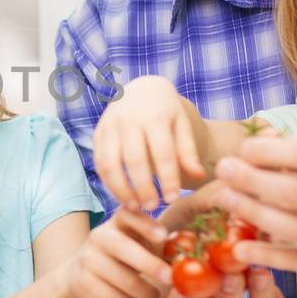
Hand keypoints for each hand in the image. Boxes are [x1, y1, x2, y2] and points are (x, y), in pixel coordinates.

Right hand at [67, 208, 171, 297]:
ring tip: (154, 296)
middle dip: (149, 264)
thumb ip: (159, 244)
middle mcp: (99, 235)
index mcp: (117, 222)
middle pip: (123, 248)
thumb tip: (186, 250)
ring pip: (122, 278)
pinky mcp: (83, 281)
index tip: (163, 236)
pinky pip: (114, 297)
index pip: (128, 215)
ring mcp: (88, 258)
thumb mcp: (138, 244)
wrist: (81, 275)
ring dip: (145, 291)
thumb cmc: (123, 258)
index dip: (145, 224)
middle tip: (170, 278)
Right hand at [93, 76, 206, 210]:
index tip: (173, 199)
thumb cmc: (166, 112)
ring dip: (121, 190)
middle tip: (153, 208)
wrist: (141, 89)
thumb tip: (198, 176)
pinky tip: (122, 197)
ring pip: (110, 164)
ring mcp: (109, 125)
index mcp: (155, 115)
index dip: (167, 178)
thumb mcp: (182, 125)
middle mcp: (128, 119)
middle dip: (143, 187)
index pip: (162, 152)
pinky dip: (108, 183)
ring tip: (135, 207)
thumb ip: (188, 151)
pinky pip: (99, 163)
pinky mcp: (98, 133)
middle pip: (134, 160)